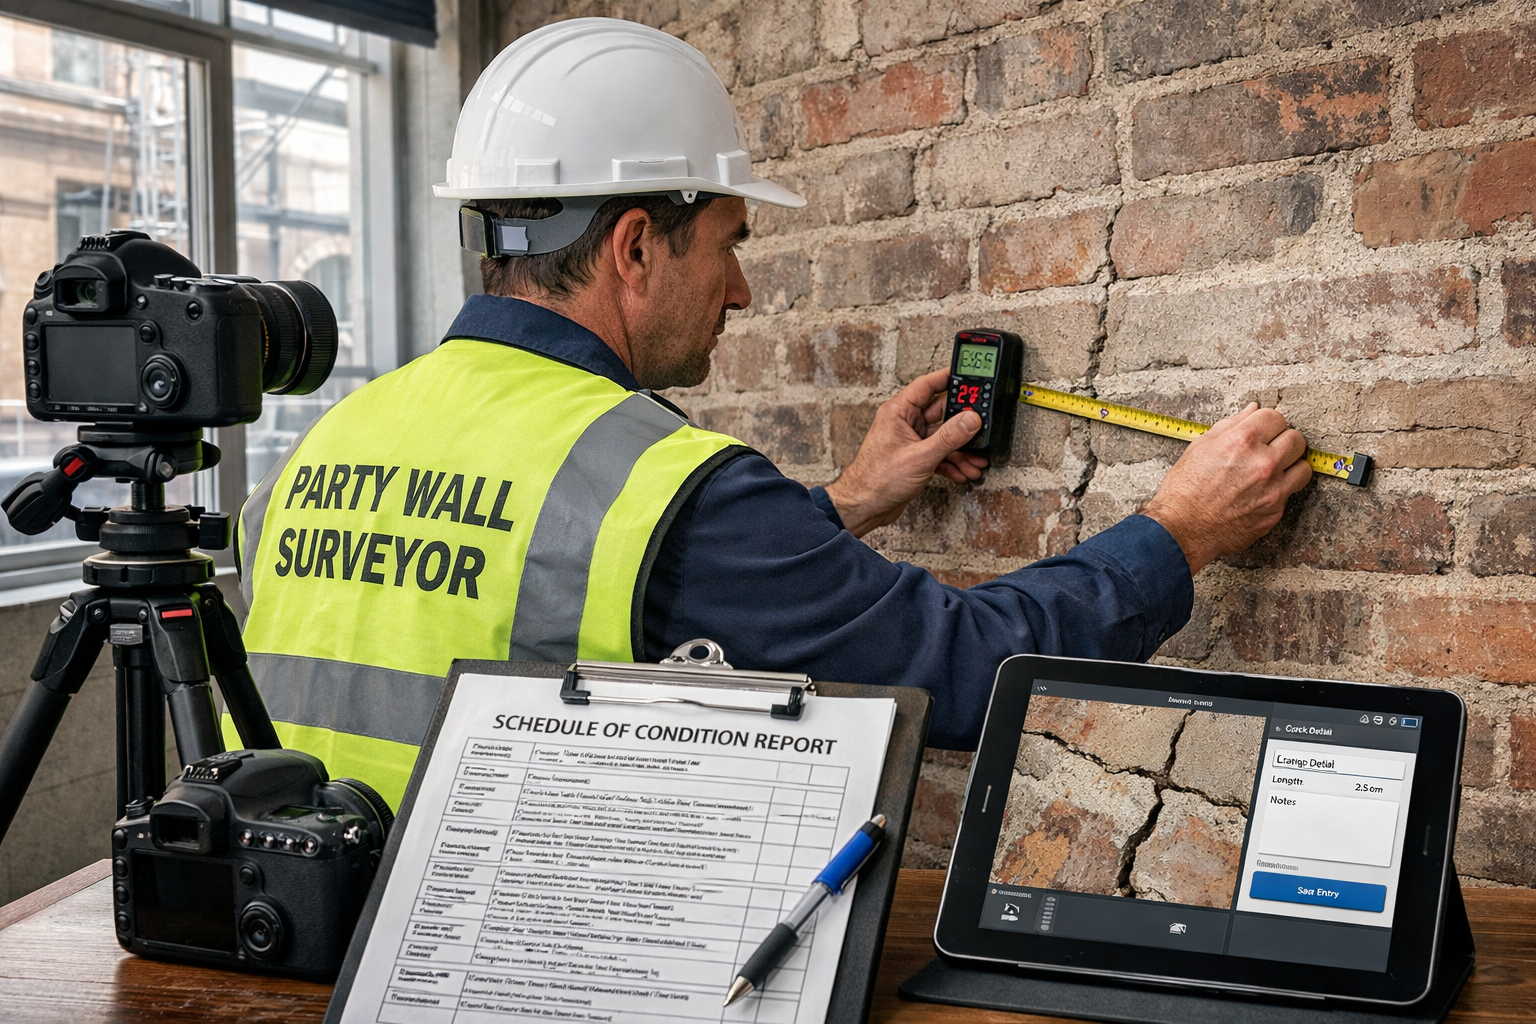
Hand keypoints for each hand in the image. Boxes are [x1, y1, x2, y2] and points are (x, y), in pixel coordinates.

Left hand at [825, 370, 990, 537]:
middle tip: (982, 428)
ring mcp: (911, 441)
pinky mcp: (915, 459)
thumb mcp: (919, 456)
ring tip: (976, 460)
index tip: (969, 377)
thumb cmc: (877, 480)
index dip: (949, 378)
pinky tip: (962, 472)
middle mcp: (904, 423)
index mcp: (898, 412)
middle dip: (963, 425)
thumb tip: (971, 420)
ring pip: (943, 437)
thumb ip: (949, 438)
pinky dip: (952, 463)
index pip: (927, 385)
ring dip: (961, 450)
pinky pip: (939, 454)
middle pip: (941, 413)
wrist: (865, 507)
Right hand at [1142, 403, 1312, 573]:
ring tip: (1274, 469)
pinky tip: (1260, 492)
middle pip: (1296, 439)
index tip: (1263, 429)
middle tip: (1271, 447)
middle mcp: (1263, 463)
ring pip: (1304, 467)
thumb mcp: (1200, 447)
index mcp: (1242, 441)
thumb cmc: (1185, 489)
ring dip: (1291, 465)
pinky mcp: (1275, 511)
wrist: (1182, 528)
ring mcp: (1273, 489)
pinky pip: (1290, 493)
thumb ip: (1231, 426)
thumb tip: (1251, 411)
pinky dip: (1279, 490)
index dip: (1268, 422)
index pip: (1276, 417)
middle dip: (1283, 440)